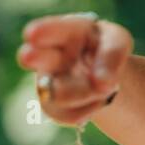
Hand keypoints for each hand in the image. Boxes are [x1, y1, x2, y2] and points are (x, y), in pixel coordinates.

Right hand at [16, 13, 132, 125]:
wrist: (99, 72)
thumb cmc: (105, 48)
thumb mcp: (117, 42)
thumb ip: (112, 54)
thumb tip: (102, 83)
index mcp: (64, 31)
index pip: (53, 29)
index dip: (43, 31)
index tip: (33, 33)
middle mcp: (46, 55)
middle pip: (35, 56)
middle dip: (32, 56)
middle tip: (28, 55)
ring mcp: (44, 82)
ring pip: (61, 94)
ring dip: (87, 93)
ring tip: (102, 87)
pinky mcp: (49, 106)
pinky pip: (70, 115)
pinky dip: (89, 110)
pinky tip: (96, 100)